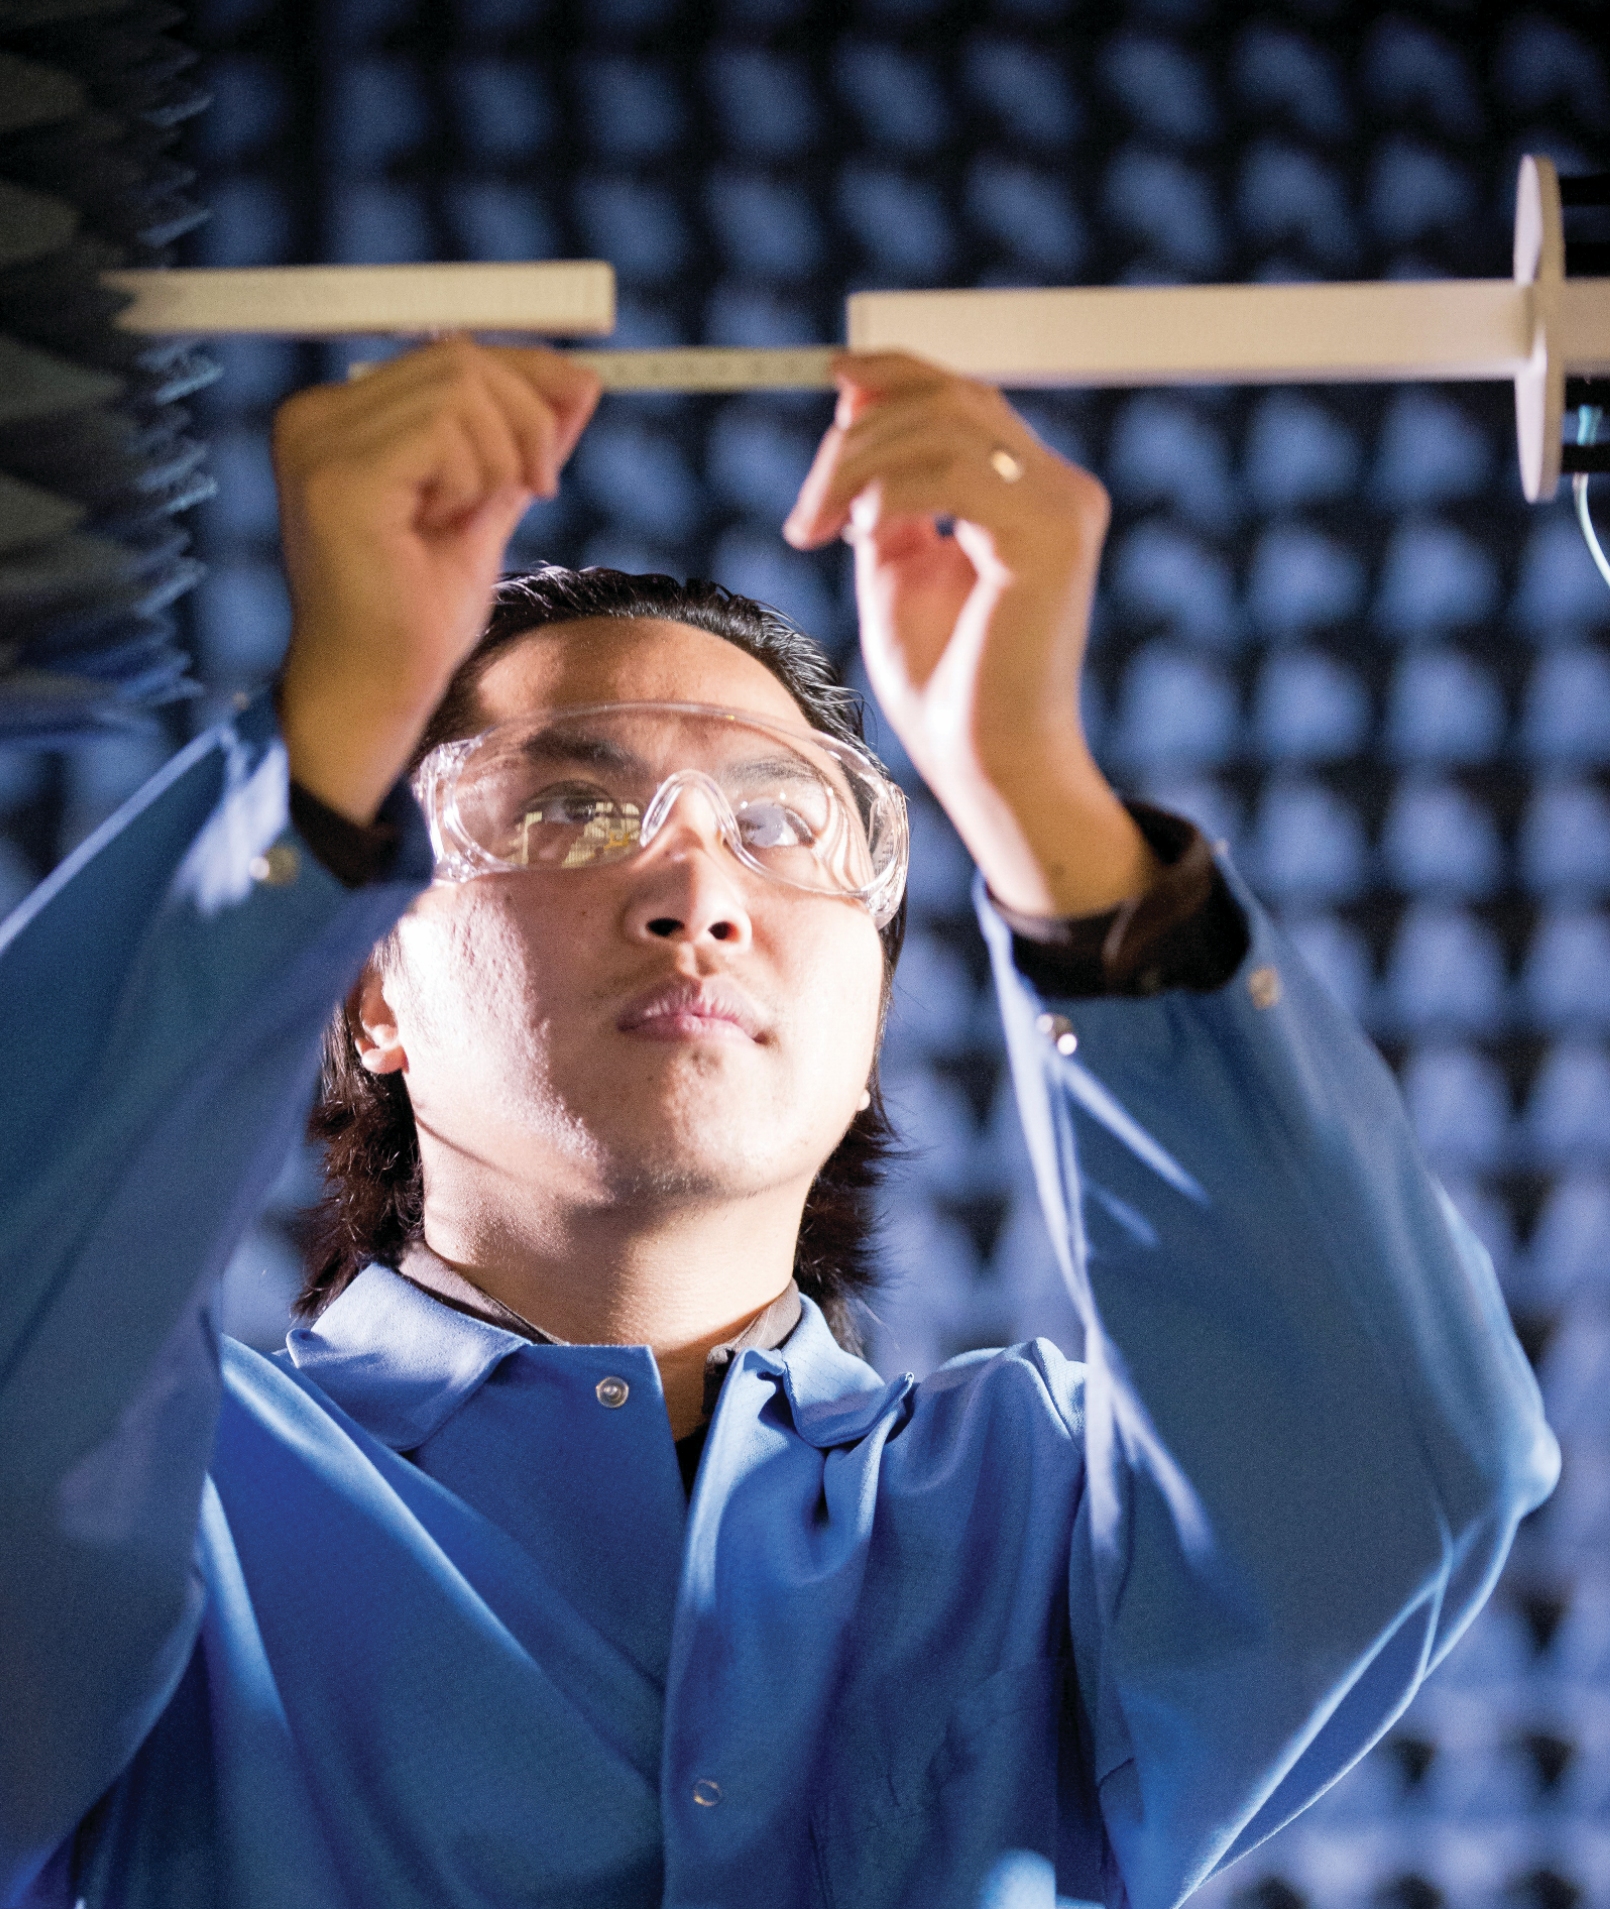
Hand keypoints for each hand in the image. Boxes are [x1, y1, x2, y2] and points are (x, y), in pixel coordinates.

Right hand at [273, 339, 599, 823]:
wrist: (378, 690)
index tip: (577, 402)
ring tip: (475, 516)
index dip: (526, 372)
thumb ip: (518, 444)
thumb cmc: (415, 618)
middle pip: (458, 359)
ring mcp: (319, 444)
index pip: (447, 354)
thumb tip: (578, 383)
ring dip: (499, 456)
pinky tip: (448, 523)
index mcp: (340, 420)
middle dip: (525, 418)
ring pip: (458, 387)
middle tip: (538, 485)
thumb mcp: (484, 507)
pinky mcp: (338, 477)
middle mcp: (317, 419)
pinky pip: (443, 430)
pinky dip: (473, 477)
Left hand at [784, 353, 1155, 917]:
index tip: (831, 378)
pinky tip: (861, 532)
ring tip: (817, 527)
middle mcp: (1059, 489)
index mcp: (1029, 492)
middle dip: (858, 435)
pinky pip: (954, 474)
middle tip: (807, 508)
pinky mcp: (1053, 536)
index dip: (896, 375)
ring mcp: (1063, 507)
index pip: (965, 398)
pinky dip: (891, 491)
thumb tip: (856, 409)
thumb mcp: (896, 567)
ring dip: (858, 465)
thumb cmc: (943, 683)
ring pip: (946, 426)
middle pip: (950, 400)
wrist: (985, 762)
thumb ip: (884, 493)